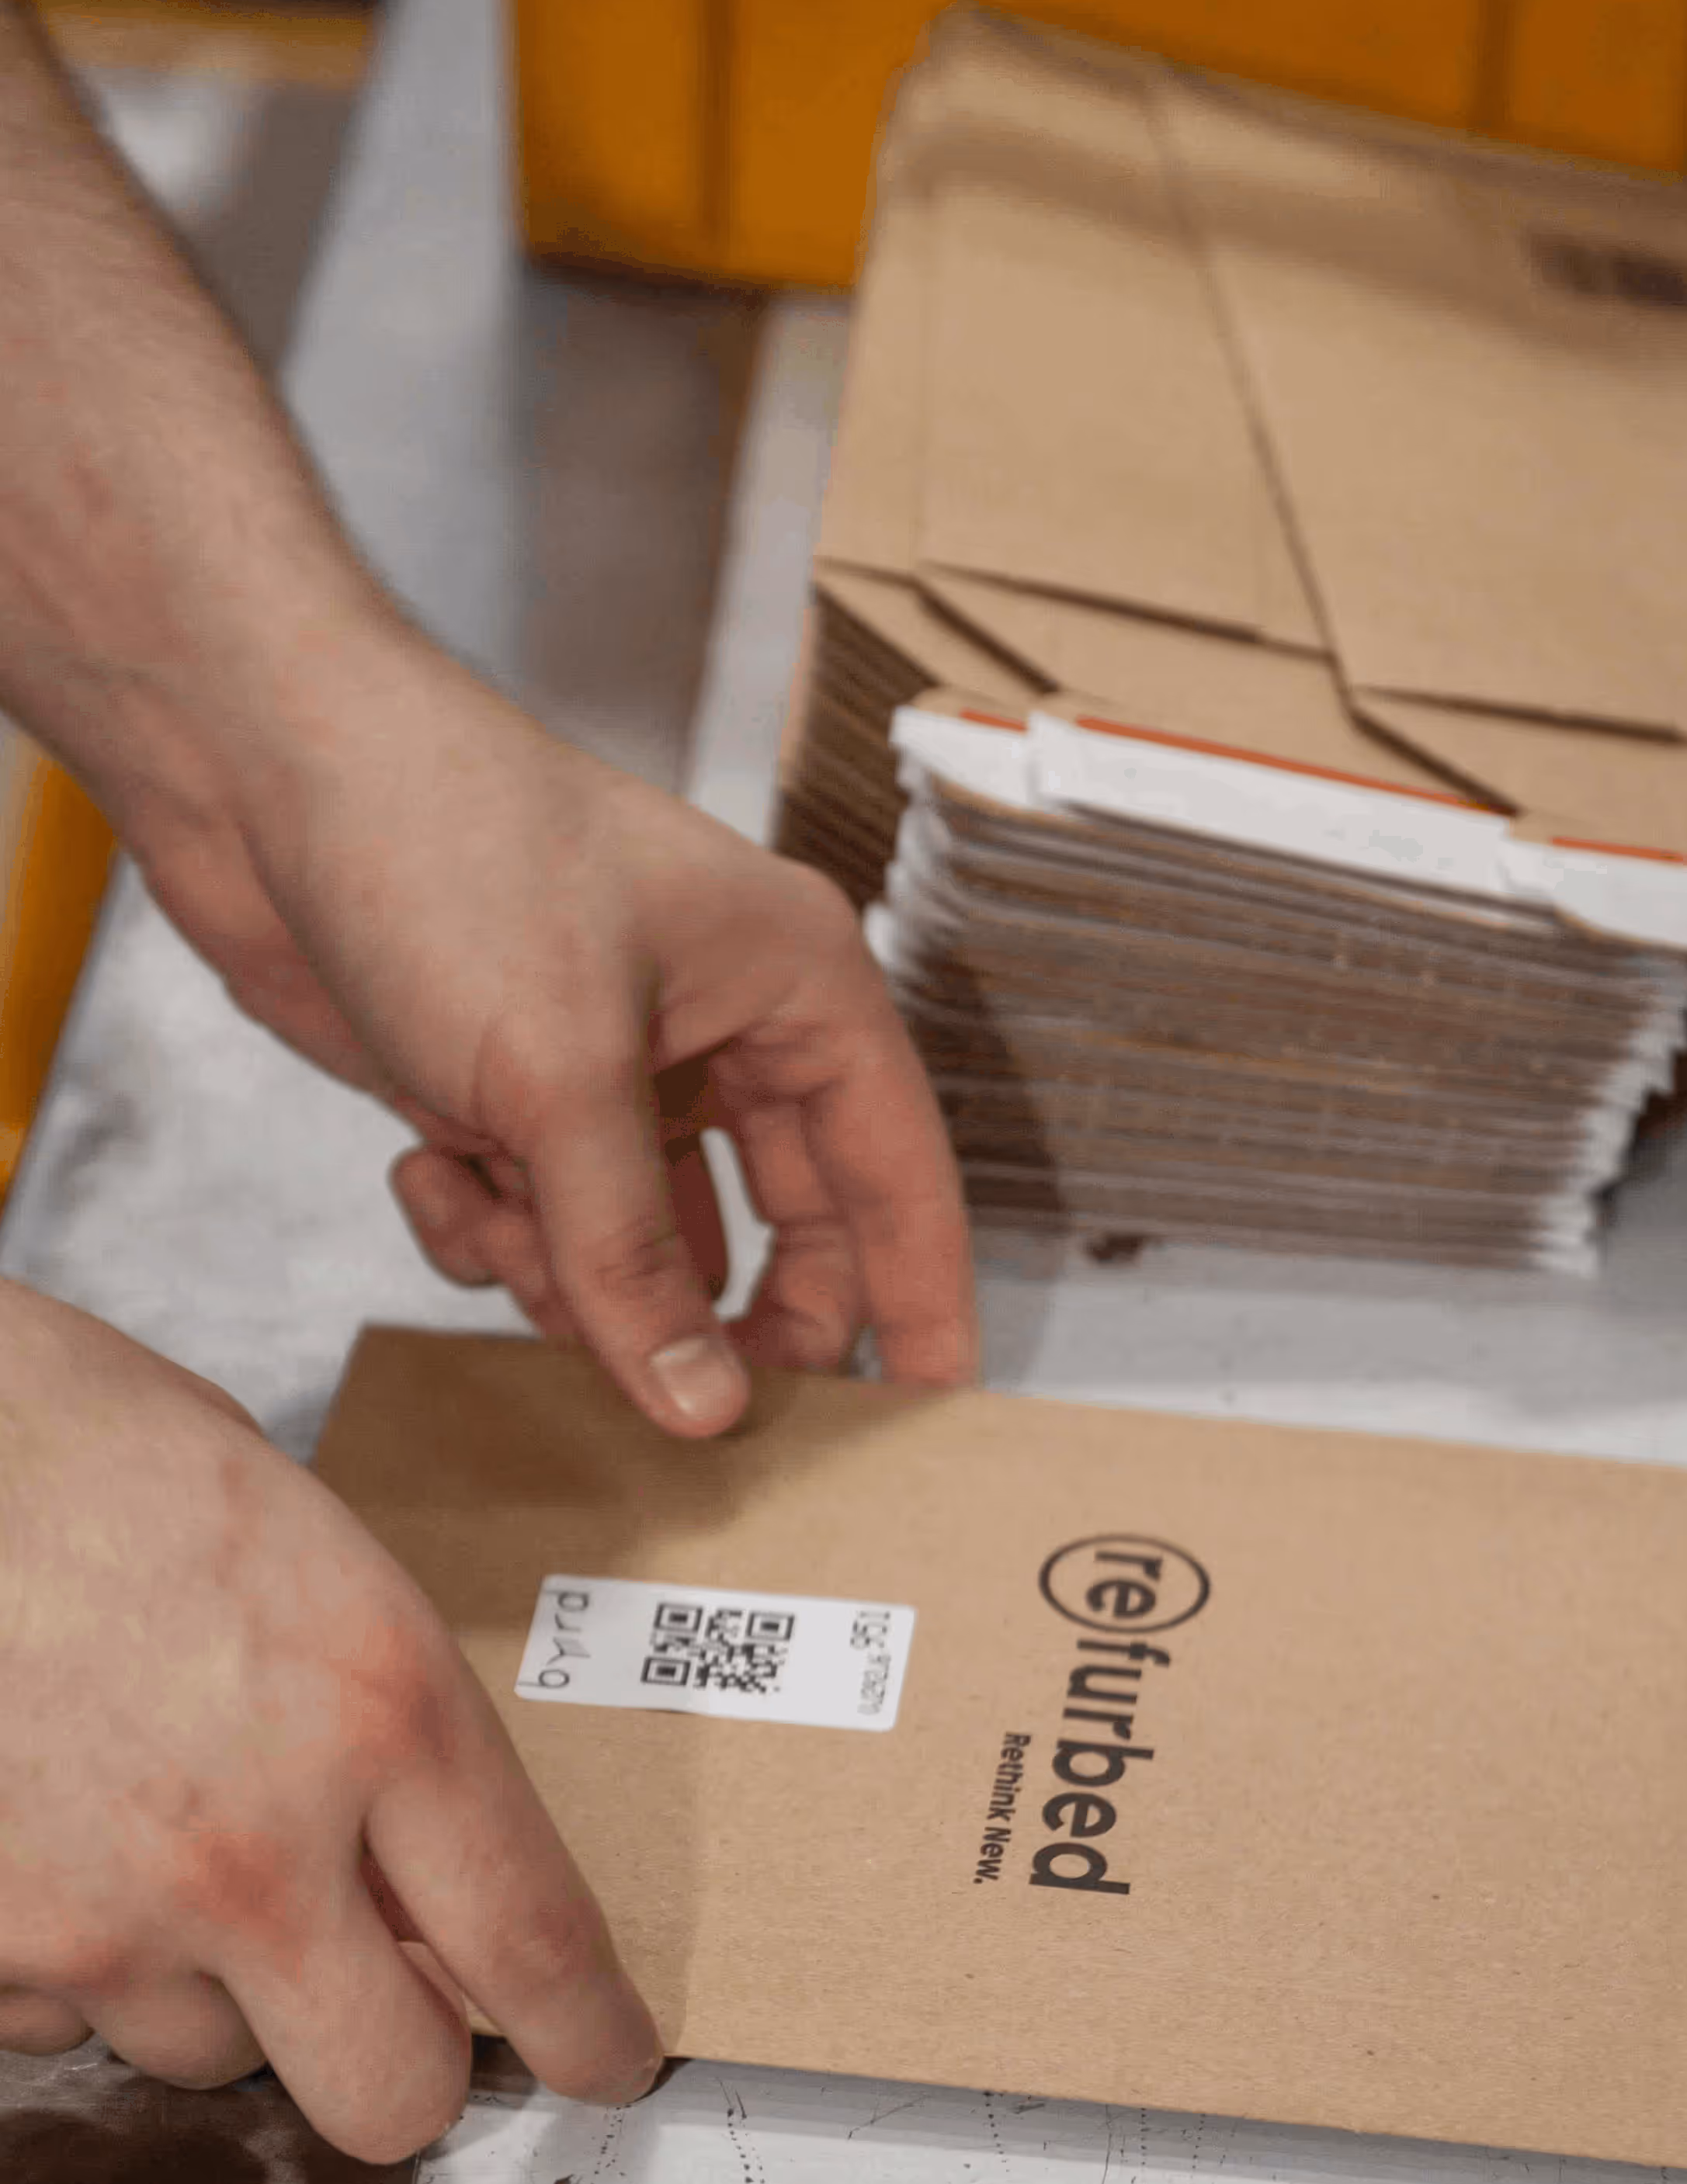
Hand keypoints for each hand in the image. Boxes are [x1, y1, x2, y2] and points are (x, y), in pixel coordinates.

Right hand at [0, 1282, 660, 2158]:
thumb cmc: (95, 1458)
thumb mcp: (314, 1560)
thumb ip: (392, 1728)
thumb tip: (435, 1876)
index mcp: (379, 1709)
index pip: (534, 1942)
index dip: (590, 2032)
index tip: (606, 2057)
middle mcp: (254, 1844)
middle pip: (392, 2091)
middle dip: (405, 2067)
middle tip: (391, 2008)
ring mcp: (102, 1918)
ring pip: (212, 2056)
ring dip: (215, 1990)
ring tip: (163, 1838)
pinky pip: (61, 2023)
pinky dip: (74, 1966)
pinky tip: (57, 1841)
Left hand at [128, 624, 978, 1437]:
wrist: (259, 767)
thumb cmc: (444, 848)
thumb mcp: (560, 1080)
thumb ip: (636, 1257)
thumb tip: (703, 1406)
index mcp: (795, 986)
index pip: (897, 1173)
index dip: (917, 1301)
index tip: (929, 1416)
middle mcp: (724, 1028)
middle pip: (781, 1229)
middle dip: (720, 1316)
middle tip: (696, 1412)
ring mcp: (618, 1065)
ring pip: (646, 1245)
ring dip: (574, 1273)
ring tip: (504, 1224)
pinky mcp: (515, 1093)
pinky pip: (543, 1223)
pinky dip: (488, 1227)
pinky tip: (428, 1168)